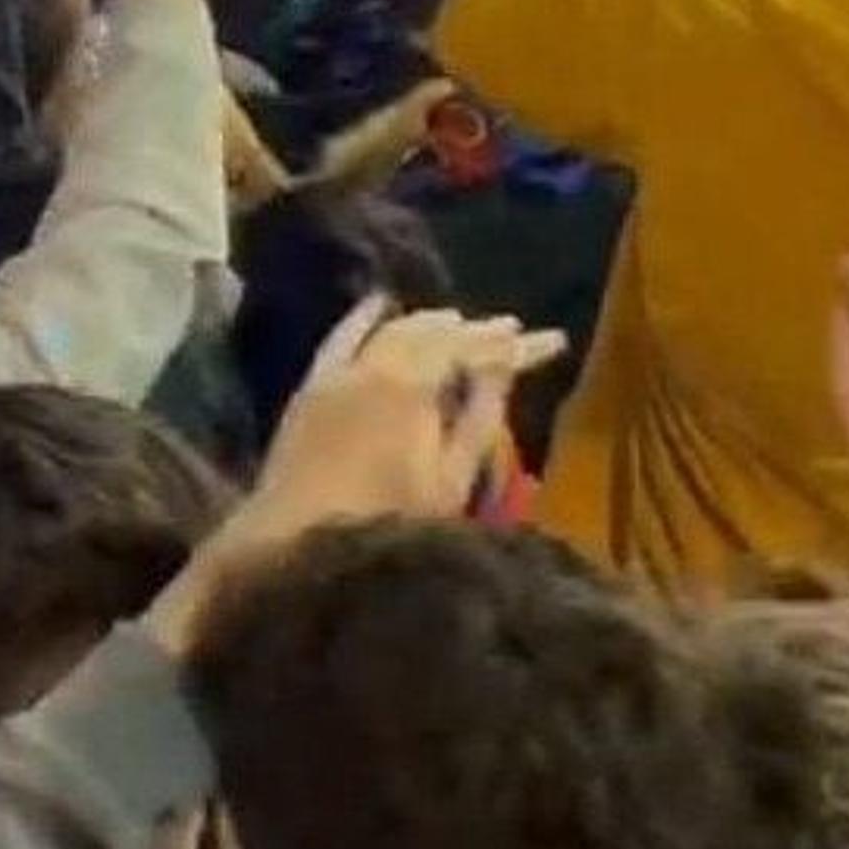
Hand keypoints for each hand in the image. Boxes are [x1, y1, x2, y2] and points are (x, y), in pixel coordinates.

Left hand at [148, 304, 565, 653]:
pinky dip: (364, 318)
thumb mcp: (448, 483)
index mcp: (415, 388)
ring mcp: (339, 374)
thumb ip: (478, 420)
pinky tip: (380, 303)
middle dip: (478, 331)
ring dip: (432, 324)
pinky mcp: (311, 388)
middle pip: (437, 335)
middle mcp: (377, 366)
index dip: (519, 346)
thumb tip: (500, 370)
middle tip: (513, 329)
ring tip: (462, 322)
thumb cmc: (384, 523)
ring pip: (394, 331)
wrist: (293, 545)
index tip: (555, 341)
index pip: (477, 351)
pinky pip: (341, 338)